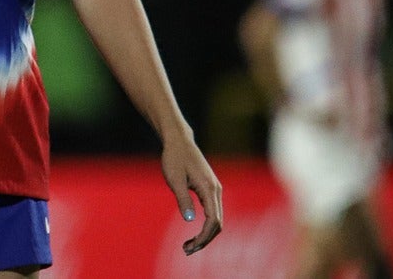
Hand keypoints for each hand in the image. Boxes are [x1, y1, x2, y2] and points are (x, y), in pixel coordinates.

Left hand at [160, 135, 222, 255]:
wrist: (178, 141)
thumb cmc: (174, 158)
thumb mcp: (174, 179)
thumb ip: (183, 199)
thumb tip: (190, 220)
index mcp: (209, 189)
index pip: (213, 221)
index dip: (204, 237)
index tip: (190, 247)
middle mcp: (216, 190)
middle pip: (218, 223)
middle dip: (205, 240)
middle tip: (187, 250)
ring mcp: (215, 190)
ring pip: (217, 219)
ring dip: (206, 234)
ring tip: (188, 245)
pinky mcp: (210, 189)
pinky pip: (213, 212)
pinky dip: (206, 225)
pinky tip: (194, 231)